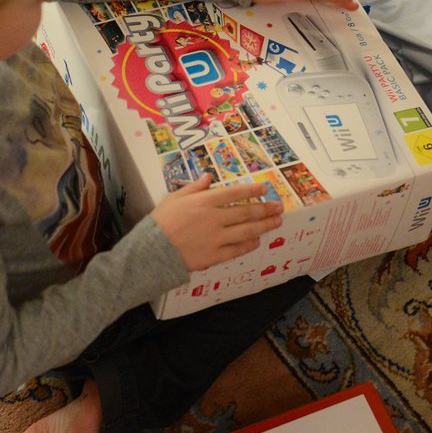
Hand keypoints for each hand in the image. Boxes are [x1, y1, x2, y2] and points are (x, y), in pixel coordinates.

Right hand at [150, 174, 283, 270]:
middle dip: (266, 209)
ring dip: (264, 226)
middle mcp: (215, 218)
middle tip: (279, 207)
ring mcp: (217, 238)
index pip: (234, 193)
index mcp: (204, 201)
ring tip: (276, 222)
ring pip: (247, 231)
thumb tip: (209, 176)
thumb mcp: (175, 197)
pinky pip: (237, 250)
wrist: (152, 251)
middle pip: (246, 212)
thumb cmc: (161, 221)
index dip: (252, 190)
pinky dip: (249, 245)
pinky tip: (257, 241)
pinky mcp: (215, 256)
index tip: (264, 188)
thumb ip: (194, 187)